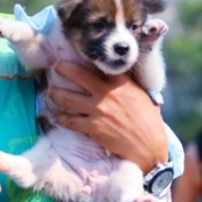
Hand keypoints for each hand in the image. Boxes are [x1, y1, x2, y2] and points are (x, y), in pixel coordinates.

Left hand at [50, 61, 167, 171]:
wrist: (149, 149)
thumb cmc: (150, 123)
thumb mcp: (145, 97)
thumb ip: (130, 86)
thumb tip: (122, 78)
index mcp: (123, 84)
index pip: (103, 64)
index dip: (90, 57)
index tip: (80, 53)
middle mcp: (108, 94)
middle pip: (79, 75)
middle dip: (64, 68)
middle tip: (56, 66)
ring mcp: (99, 110)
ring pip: (69, 98)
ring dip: (56, 94)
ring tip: (51, 92)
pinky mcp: (93, 128)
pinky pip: (71, 120)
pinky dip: (63, 118)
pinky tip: (59, 116)